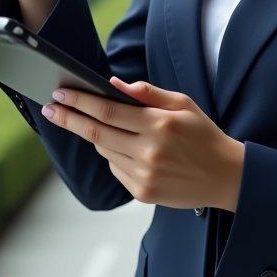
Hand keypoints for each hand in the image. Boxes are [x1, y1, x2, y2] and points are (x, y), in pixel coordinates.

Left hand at [40, 77, 245, 211]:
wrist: (225, 177)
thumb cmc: (204, 135)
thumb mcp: (183, 104)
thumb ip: (148, 93)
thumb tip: (114, 84)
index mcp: (159, 124)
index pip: (108, 110)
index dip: (80, 101)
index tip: (60, 94)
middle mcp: (149, 152)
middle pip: (97, 132)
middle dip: (69, 118)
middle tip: (50, 108)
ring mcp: (144, 175)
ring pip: (104, 150)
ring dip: (93, 135)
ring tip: (92, 122)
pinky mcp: (142, 193)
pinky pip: (115, 168)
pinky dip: (112, 154)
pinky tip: (123, 147)